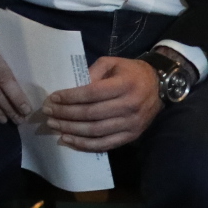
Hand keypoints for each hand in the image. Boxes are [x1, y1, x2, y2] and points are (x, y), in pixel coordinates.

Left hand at [42, 56, 160, 150]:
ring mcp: (132, 124)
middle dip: (65, 114)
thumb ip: (93, 71)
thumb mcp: (112, 63)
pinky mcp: (132, 136)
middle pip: (91, 114)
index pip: (92, 94)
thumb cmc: (130, 72)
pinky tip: (68, 140)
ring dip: (71, 130)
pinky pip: (106, 144)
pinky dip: (85, 145)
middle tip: (47, 112)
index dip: (70, 97)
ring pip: (96, 131)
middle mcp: (130, 106)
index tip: (52, 97)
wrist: (159, 86)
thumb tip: (72, 85)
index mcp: (125, 85)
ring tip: (53, 125)